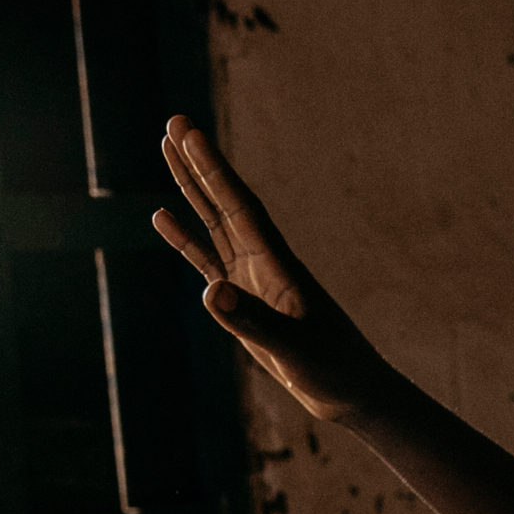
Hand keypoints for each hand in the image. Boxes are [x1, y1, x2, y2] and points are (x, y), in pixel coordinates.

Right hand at [151, 115, 397, 421]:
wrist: (351, 392)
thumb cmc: (332, 370)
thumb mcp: (292, 348)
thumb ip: (252, 321)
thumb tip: (211, 291)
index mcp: (277, 265)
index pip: (239, 207)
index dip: (214, 170)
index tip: (189, 134)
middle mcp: (263, 262)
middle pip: (224, 202)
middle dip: (199, 164)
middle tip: (173, 121)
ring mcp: (251, 279)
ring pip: (213, 223)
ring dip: (190, 188)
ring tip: (166, 149)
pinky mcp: (242, 302)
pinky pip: (207, 260)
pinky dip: (184, 238)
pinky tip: (162, 216)